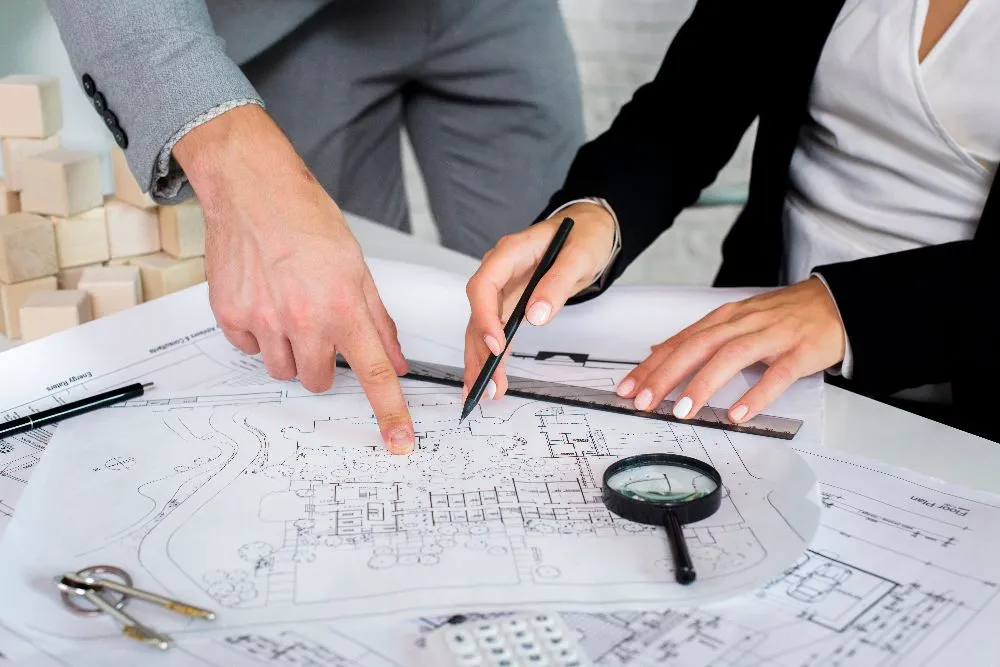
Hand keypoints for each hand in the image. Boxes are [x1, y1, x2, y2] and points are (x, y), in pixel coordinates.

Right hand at [174, 105, 414, 453]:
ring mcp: (263, 319)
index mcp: (342, 306)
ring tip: (287, 306)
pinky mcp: (230, 315)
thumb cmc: (307, 221)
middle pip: (318, 381)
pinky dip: (258, 334)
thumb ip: (377, 320)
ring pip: (282, 370)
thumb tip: (396, 361)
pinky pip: (249, 350)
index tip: (399, 440)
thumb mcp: (357, 268)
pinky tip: (263, 299)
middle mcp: (303, 318)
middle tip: (317, 326)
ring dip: (289, 350)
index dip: (390, 411)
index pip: (373, 372)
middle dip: (322, 363)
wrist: (253, 190)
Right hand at [463, 202, 616, 397]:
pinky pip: (493, 329)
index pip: (484, 286)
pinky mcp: (508, 302)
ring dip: (480, 358)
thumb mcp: (579, 256)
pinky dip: (490, 354)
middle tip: (486, 383)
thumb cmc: (583, 237)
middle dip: (479, 350)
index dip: (486, 317)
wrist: (587, 229)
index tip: (498, 344)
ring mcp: (502, 287)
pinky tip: (488, 376)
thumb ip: (557, 283)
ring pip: (480, 326)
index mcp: (510, 252)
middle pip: (477, 312)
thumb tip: (536, 316)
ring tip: (483, 391)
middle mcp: (498, 270)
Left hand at [615, 277, 845, 422]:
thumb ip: (698, 338)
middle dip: (667, 374)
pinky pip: (777, 374)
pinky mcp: (800, 352)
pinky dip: (756, 394)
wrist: (837, 302)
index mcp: (725, 318)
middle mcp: (744, 323)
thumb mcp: (736, 321)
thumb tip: (658, 352)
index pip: (680, 341)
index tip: (628, 387)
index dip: (652, 364)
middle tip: (645, 401)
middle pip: (698, 347)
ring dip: (704, 384)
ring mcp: (772, 336)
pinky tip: (738, 413)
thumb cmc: (784, 316)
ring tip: (683, 410)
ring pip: (731, 357)